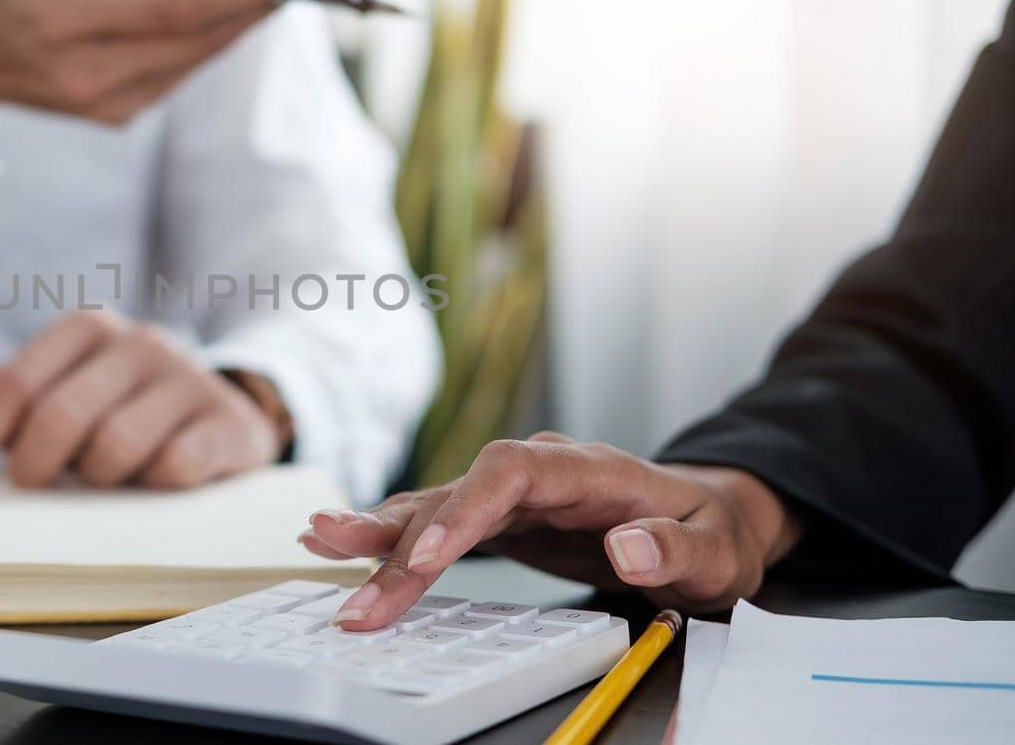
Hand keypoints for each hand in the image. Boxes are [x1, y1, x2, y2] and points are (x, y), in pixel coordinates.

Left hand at [0, 309, 286, 497]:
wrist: (218, 415)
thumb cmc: (106, 413)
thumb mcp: (34, 407)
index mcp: (82, 328)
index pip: (9, 384)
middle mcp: (137, 339)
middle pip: (58, 417)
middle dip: (37, 468)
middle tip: (43, 484)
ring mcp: (187, 377)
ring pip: (115, 446)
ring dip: (99, 481)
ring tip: (107, 477)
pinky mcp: (226, 422)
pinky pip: (173, 468)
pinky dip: (152, 488)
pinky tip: (155, 482)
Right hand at [301, 433, 802, 624]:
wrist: (706, 519)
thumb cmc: (711, 534)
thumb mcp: (715, 552)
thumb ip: (672, 549)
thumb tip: (626, 546)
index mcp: (585, 469)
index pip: (507, 475)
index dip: (461, 512)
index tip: (424, 558)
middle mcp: (536, 470)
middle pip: (455, 493)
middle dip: (396, 534)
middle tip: (340, 562)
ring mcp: (512, 492)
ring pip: (435, 505)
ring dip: (377, 528)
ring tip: (318, 539)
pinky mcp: (497, 516)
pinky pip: (436, 523)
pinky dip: (390, 536)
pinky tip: (342, 540)